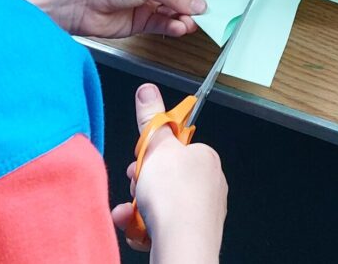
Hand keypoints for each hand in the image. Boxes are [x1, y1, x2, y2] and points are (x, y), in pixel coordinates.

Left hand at [13, 0, 204, 38]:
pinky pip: (163, 26)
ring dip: (183, 19)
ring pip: (173, 14)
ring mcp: (145, 5)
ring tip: (190, 22)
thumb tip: (199, 3)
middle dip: (192, 5)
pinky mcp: (140, 23)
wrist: (78, 3)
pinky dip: (172, 28)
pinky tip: (179, 27)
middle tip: (206, 13)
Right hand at [111, 84, 226, 260]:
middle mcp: (208, 184)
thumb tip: (147, 90)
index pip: (175, 148)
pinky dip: (144, 228)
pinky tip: (137, 230)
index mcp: (205, 158)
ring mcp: (202, 212)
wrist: (183, 246)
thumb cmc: (175, 198)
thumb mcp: (156, 147)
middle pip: (165, 177)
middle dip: (142, 183)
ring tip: (129, 213)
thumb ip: (150, 118)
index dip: (151, 154)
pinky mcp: (192, 235)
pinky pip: (162, 226)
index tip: (139, 160)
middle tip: (136, 186)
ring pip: (160, 204)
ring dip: (137, 207)